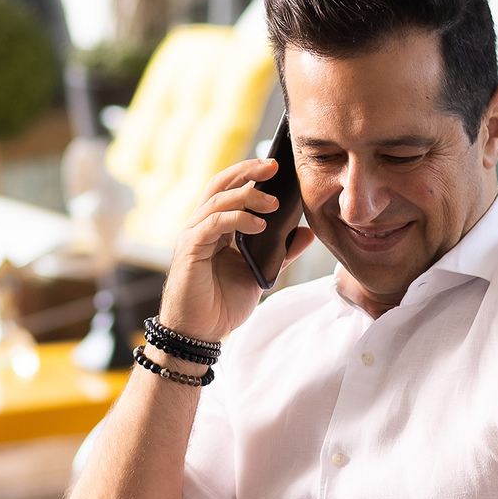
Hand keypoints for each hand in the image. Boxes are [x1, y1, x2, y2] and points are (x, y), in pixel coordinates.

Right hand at [157, 157, 314, 343]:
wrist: (201, 333)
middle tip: (274, 166)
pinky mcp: (190, 249)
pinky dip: (236, 219)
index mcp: (216, 228)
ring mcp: (193, 235)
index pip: (230, 188)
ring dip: (247, 196)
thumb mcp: (260, 274)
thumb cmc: (222, 304)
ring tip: (274, 203)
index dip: (250, 173)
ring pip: (218, 200)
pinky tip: (259, 225)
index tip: (277, 167)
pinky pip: (212, 224)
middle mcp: (201, 226)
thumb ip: (281, 253)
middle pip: (220, 184)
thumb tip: (307, 233)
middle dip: (247, 170)